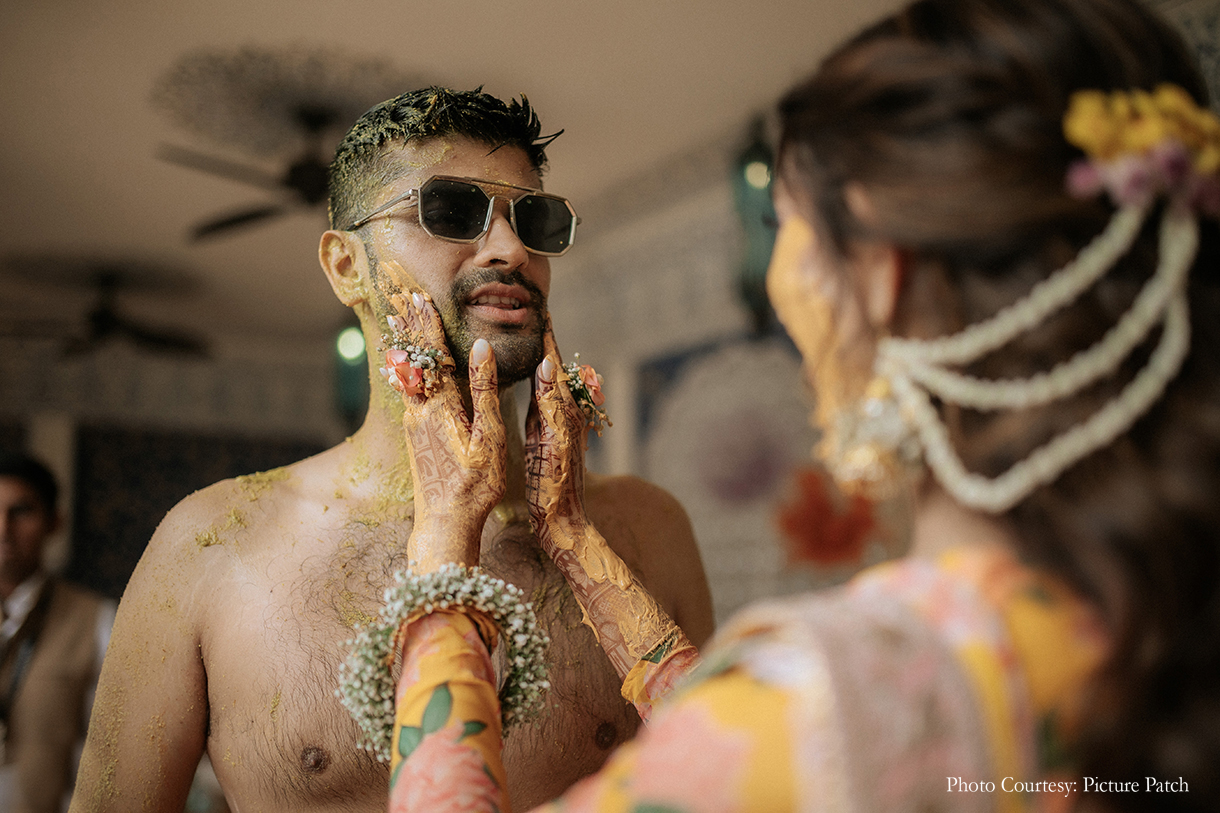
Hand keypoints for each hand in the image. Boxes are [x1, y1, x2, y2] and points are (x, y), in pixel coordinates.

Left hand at [378, 260, 506, 570]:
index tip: (420, 296)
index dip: (428, 323)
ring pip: (408, 373)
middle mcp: (420, 410)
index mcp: (441, 406)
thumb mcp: (489, 437)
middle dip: (409, 326)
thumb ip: (485, 391)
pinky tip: (408, 366)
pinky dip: (408, 368)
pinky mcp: (414, 435)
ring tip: (399, 321)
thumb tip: (480, 348)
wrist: (444, 522)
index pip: (434, 354)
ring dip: (406, 344)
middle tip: (399, 297)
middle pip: (414, 358)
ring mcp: (414, 422)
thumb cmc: (475, 485)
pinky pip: (409, 390)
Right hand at [525, 322, 592, 548]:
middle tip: (531, 313)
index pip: (554, 364)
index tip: (542, 309)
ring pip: (542, 383)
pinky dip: (528, 383)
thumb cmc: (555, 486)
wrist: (561, 521)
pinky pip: (535, 401)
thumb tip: (546, 364)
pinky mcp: (543, 437)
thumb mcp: (552, 442)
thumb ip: (549, 403)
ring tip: (525, 336)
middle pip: (549, 368)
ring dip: (535, 359)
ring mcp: (552, 425)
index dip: (548, 337)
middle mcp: (561, 413)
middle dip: (541, 341)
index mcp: (564, 410)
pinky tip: (520, 379)